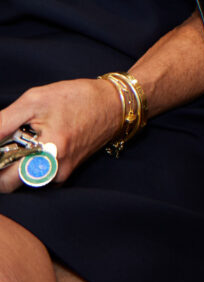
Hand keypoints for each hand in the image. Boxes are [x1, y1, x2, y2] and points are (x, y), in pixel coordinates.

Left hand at [0, 80, 122, 193]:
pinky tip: (37, 142)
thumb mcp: (35, 100)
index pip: (3, 181)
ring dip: (15, 162)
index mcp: (47, 155)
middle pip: (10, 183)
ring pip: (22, 179)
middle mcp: (55, 172)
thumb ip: (3, 123)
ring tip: (24, 138)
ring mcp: (61, 175)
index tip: (1, 148)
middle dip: (4, 164)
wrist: (115, 104)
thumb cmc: (77, 98)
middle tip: (8, 142)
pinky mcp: (65, 173)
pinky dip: (29, 161)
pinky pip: (37, 174)